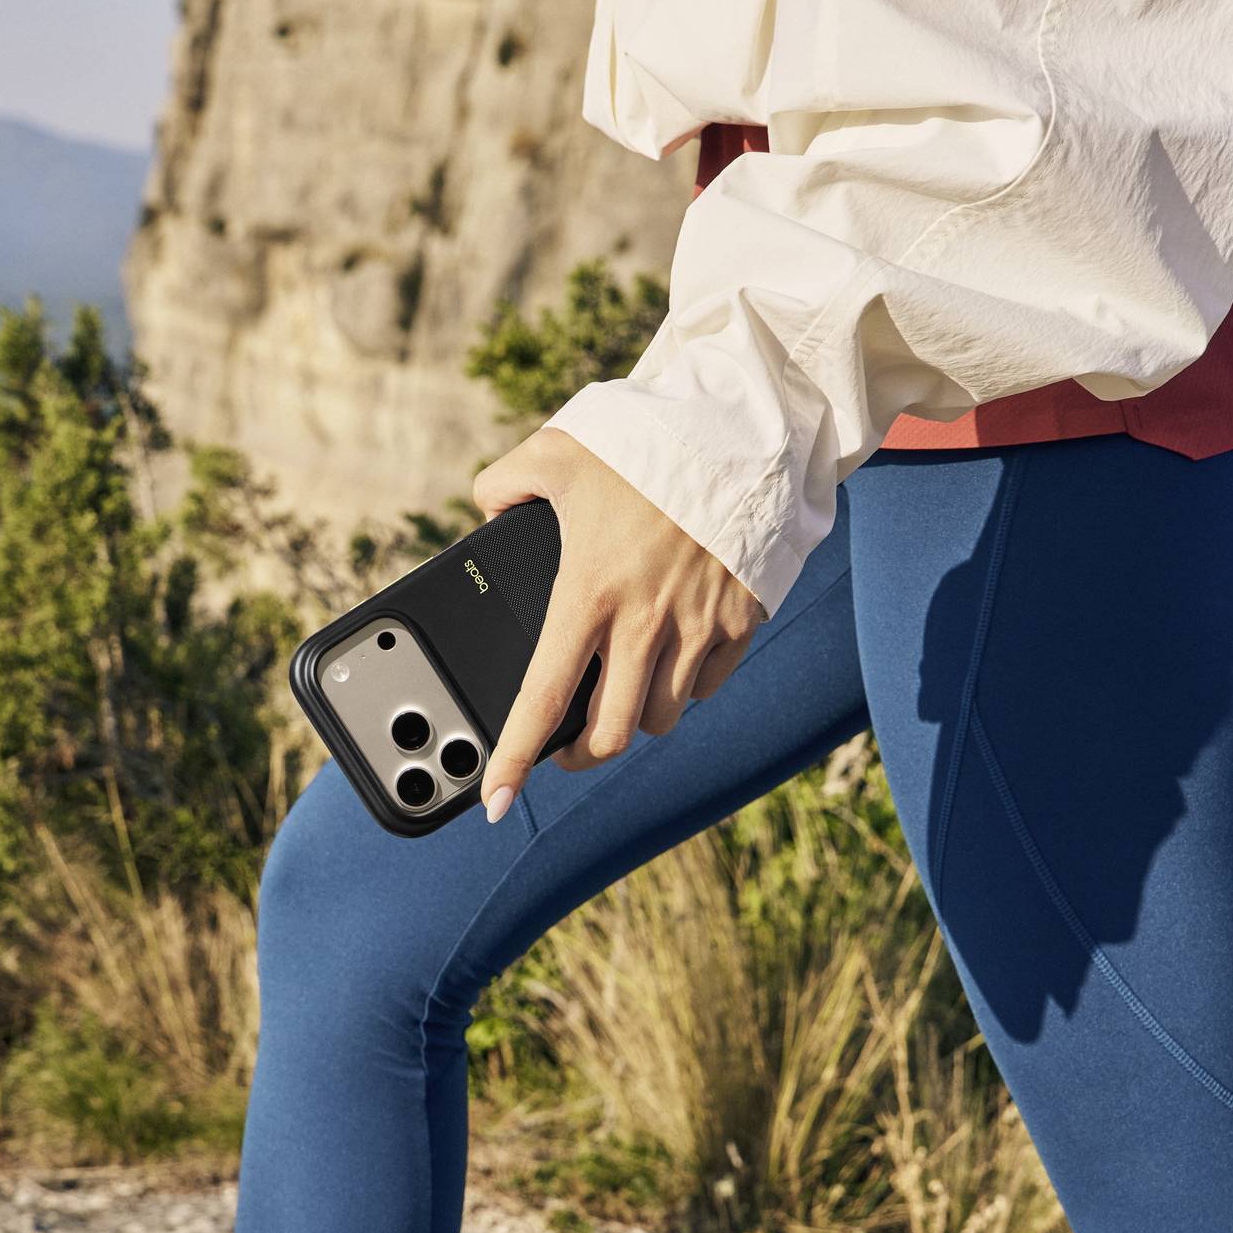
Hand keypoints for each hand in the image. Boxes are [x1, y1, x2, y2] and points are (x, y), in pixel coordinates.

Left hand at [472, 429, 763, 820]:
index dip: (514, 760)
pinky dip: (687, 687)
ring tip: (623, 696)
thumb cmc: (649, 441)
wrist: (745, 432)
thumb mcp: (558, 450)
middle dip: (581, 754)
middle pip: (609, 733)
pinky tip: (673, 662)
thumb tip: (487, 508)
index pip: (542, 700)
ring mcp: (698, 629)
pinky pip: (708, 684)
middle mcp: (643, 624)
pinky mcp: (741, 622)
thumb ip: (506, 482)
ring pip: (662, 718)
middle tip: (566, 747)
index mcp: (588, 593)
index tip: (495, 800)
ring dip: (636, 719)